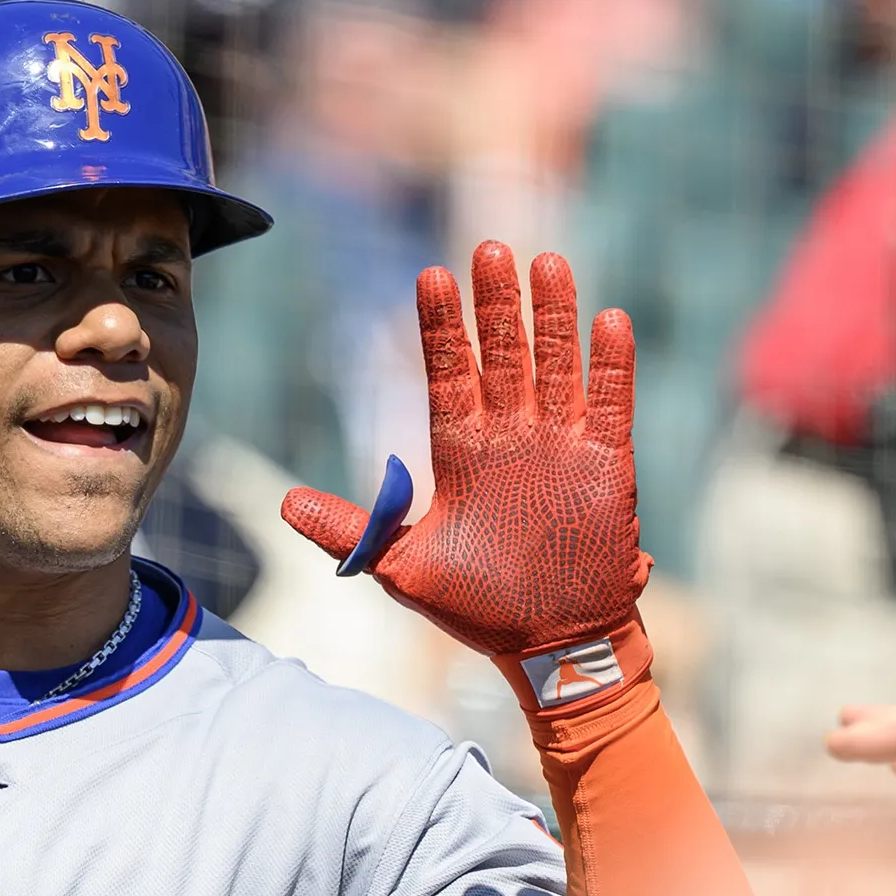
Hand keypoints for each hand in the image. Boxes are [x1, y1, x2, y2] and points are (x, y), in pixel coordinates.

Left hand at [283, 243, 647, 663]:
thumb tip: (283, 503)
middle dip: (495, 305)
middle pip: (502, 356)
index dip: (441, 329)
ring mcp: (561, 447)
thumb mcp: (400, 567)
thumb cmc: (476, 608)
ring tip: (545, 262)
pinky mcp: (607, 466)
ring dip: (552, 316)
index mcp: (463, 453)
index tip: (430, 277)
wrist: (548, 647)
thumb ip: (349, 529)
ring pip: (556, 365)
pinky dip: (611, 365)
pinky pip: (611, 405)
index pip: (448, 375)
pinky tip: (609, 319)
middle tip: (489, 248)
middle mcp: (512, 438)